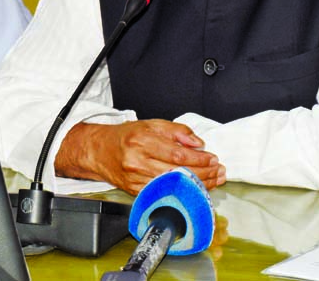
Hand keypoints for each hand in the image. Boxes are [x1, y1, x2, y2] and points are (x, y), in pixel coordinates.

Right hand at [54, 119, 226, 194]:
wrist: (100, 151)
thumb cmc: (126, 136)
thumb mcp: (150, 124)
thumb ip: (176, 131)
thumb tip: (198, 143)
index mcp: (142, 141)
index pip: (177, 153)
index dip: (198, 158)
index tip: (213, 158)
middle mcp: (138, 161)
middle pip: (177, 171)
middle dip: (203, 173)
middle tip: (218, 171)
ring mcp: (136, 179)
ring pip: (172, 185)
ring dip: (197, 184)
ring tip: (213, 180)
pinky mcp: (135, 192)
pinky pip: (163, 194)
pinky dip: (182, 192)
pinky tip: (195, 189)